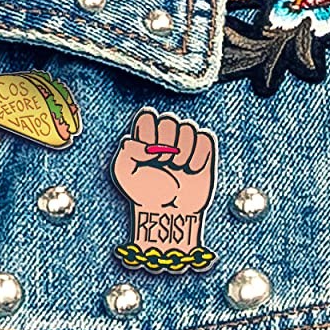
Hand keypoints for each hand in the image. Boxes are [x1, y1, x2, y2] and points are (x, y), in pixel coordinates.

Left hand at [111, 109, 216, 252]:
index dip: (149, 133)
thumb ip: (127, 151)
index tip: (148, 154)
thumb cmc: (145, 194)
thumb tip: (144, 144)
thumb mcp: (124, 173)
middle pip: (169, 119)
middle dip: (165, 143)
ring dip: (182, 150)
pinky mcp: (204, 151)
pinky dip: (199, 155)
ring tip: (177, 168)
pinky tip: (191, 170)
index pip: (148, 115)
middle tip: (163, 163)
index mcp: (145, 136)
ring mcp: (185, 142)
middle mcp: (165, 135)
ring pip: (188, 126)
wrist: (168, 214)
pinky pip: (205, 137)